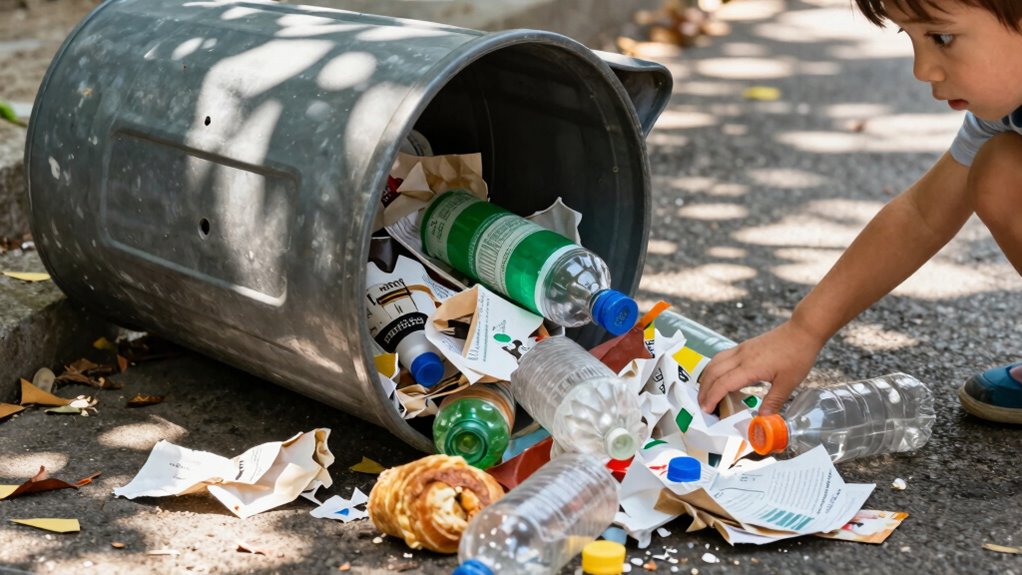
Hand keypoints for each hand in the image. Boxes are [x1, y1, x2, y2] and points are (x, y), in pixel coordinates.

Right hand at [697, 320, 823, 414]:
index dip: (712, 397)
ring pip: (714, 362)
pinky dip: (714, 369)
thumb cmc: (797, 354)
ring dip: (706, 378)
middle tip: (702, 405)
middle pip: (712, 372)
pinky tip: (718, 376)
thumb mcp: (788, 383)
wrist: (802, 331)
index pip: (723, 383)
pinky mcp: (744, 346)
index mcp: (750, 367)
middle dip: (704, 390)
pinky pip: (721, 357)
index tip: (706, 410)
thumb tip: (763, 418)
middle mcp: (741, 356)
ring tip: (705, 392)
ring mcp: (741, 349)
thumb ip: (773, 401)